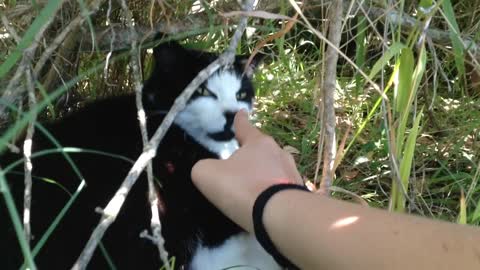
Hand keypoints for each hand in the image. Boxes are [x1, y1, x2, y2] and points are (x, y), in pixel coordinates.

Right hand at [191, 110, 302, 231]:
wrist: (280, 216)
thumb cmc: (243, 188)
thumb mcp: (208, 175)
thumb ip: (204, 168)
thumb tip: (209, 170)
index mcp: (258, 143)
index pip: (245, 127)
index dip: (240, 120)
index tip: (241, 112)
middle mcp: (279, 153)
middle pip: (262, 149)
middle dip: (251, 154)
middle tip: (240, 163)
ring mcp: (292, 174)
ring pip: (273, 169)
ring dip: (263, 176)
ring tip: (251, 188)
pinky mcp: (298, 194)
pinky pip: (280, 189)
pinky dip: (271, 193)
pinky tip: (263, 205)